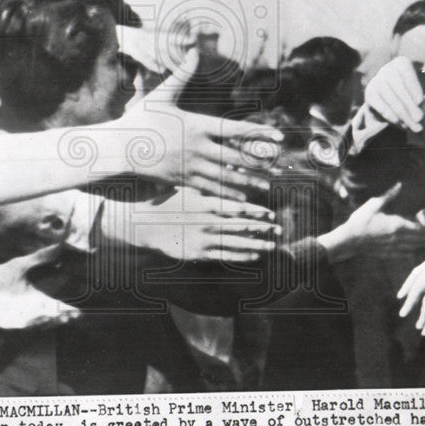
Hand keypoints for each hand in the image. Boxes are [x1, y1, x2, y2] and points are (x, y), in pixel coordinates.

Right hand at [101, 187, 280, 262]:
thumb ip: (208, 183)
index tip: (270, 212)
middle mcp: (209, 222)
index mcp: (207, 204)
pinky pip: (226, 255)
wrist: (146, 224)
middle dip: (263, 227)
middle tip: (279, 228)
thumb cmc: (168, 202)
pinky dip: (242, 255)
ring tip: (272, 244)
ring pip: (237, 242)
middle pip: (242, 226)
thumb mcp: (188, 187)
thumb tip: (228, 170)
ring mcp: (205, 239)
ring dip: (257, 243)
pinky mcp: (199, 253)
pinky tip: (254, 255)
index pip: (237, 208)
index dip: (256, 211)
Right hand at [111, 50, 282, 200]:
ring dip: (248, 182)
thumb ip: (182, 74)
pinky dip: (228, 193)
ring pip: (226, 176)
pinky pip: (210, 188)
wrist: (120, 148)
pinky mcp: (183, 179)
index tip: (277, 136)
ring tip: (267, 186)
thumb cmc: (141, 119)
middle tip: (279, 167)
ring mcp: (190, 166)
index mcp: (196, 126)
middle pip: (235, 157)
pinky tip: (243, 197)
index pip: (235, 130)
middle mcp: (197, 148)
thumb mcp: (162, 95)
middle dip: (259, 163)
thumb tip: (193, 49)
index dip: (258, 133)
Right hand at [318, 183, 424, 263]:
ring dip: (422, 246)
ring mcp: (393, 247)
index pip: (419, 230)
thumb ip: (389, 196)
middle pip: (418, 240)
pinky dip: (410, 253)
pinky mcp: (386, 254)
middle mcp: (398, 238)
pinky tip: (412, 252)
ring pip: (412, 248)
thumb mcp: (374, 204)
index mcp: (397, 225)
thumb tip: (399, 185)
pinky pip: (402, 254)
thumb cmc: (361, 220)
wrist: (349, 240)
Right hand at [361, 50, 424, 133]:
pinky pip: (381, 106)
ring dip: (404, 115)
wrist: (389, 99)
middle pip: (398, 88)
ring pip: (391, 100)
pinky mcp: (369, 94)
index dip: (414, 87)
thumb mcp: (422, 78)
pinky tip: (401, 125)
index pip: (406, 72)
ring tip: (415, 127)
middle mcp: (386, 70)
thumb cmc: (410, 88)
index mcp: (401, 63)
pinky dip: (392, 117)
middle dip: (410, 105)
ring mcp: (376, 81)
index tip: (421, 101)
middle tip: (420, 119)